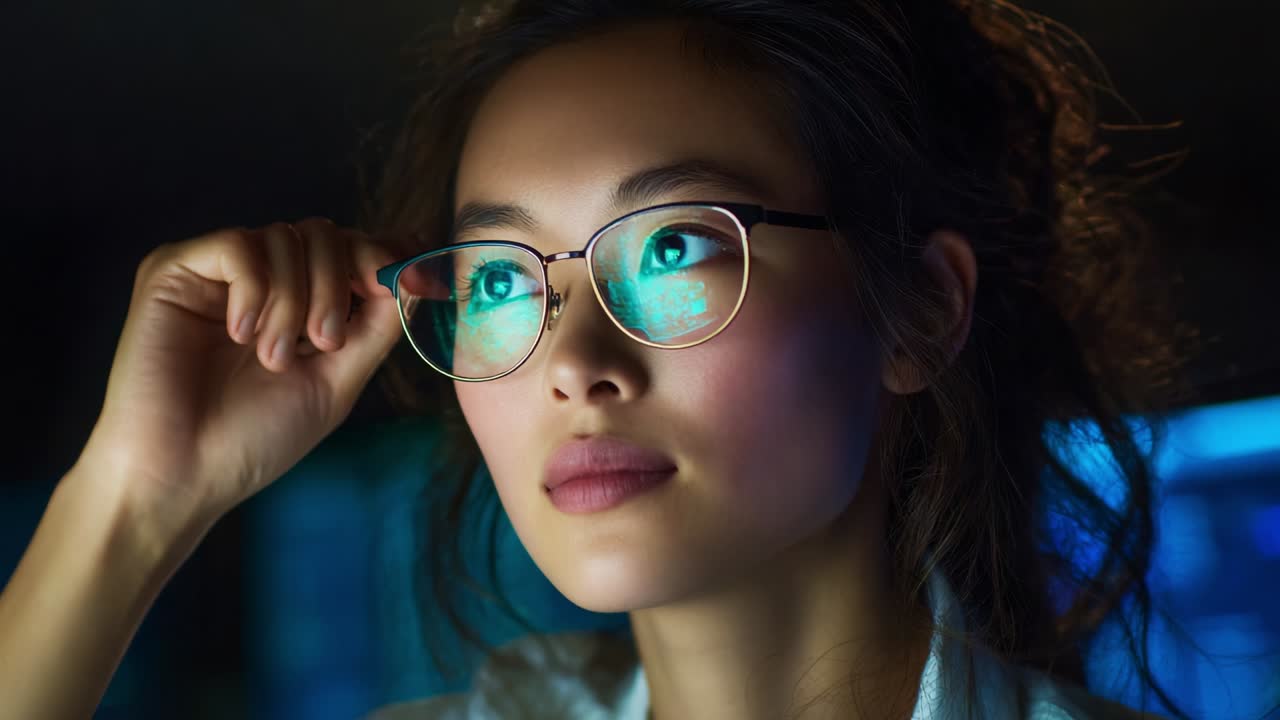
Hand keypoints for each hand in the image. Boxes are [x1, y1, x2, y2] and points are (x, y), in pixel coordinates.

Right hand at [73, 219, 404, 536]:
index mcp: (299, 303)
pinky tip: (240, 334)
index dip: (379, 254)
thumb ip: (379, 325)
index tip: (401, 279)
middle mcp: (260, 280)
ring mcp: (216, 273)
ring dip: (295, 299)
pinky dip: (254, 289)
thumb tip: (418, 272)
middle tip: (326, 342)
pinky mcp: (173, 270)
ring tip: (273, 358)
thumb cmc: (255, 436)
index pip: (348, 249)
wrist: (181, 474)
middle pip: (323, 235)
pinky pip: (237, 245)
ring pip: (284, 237)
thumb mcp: (338, 378)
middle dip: (340, 283)